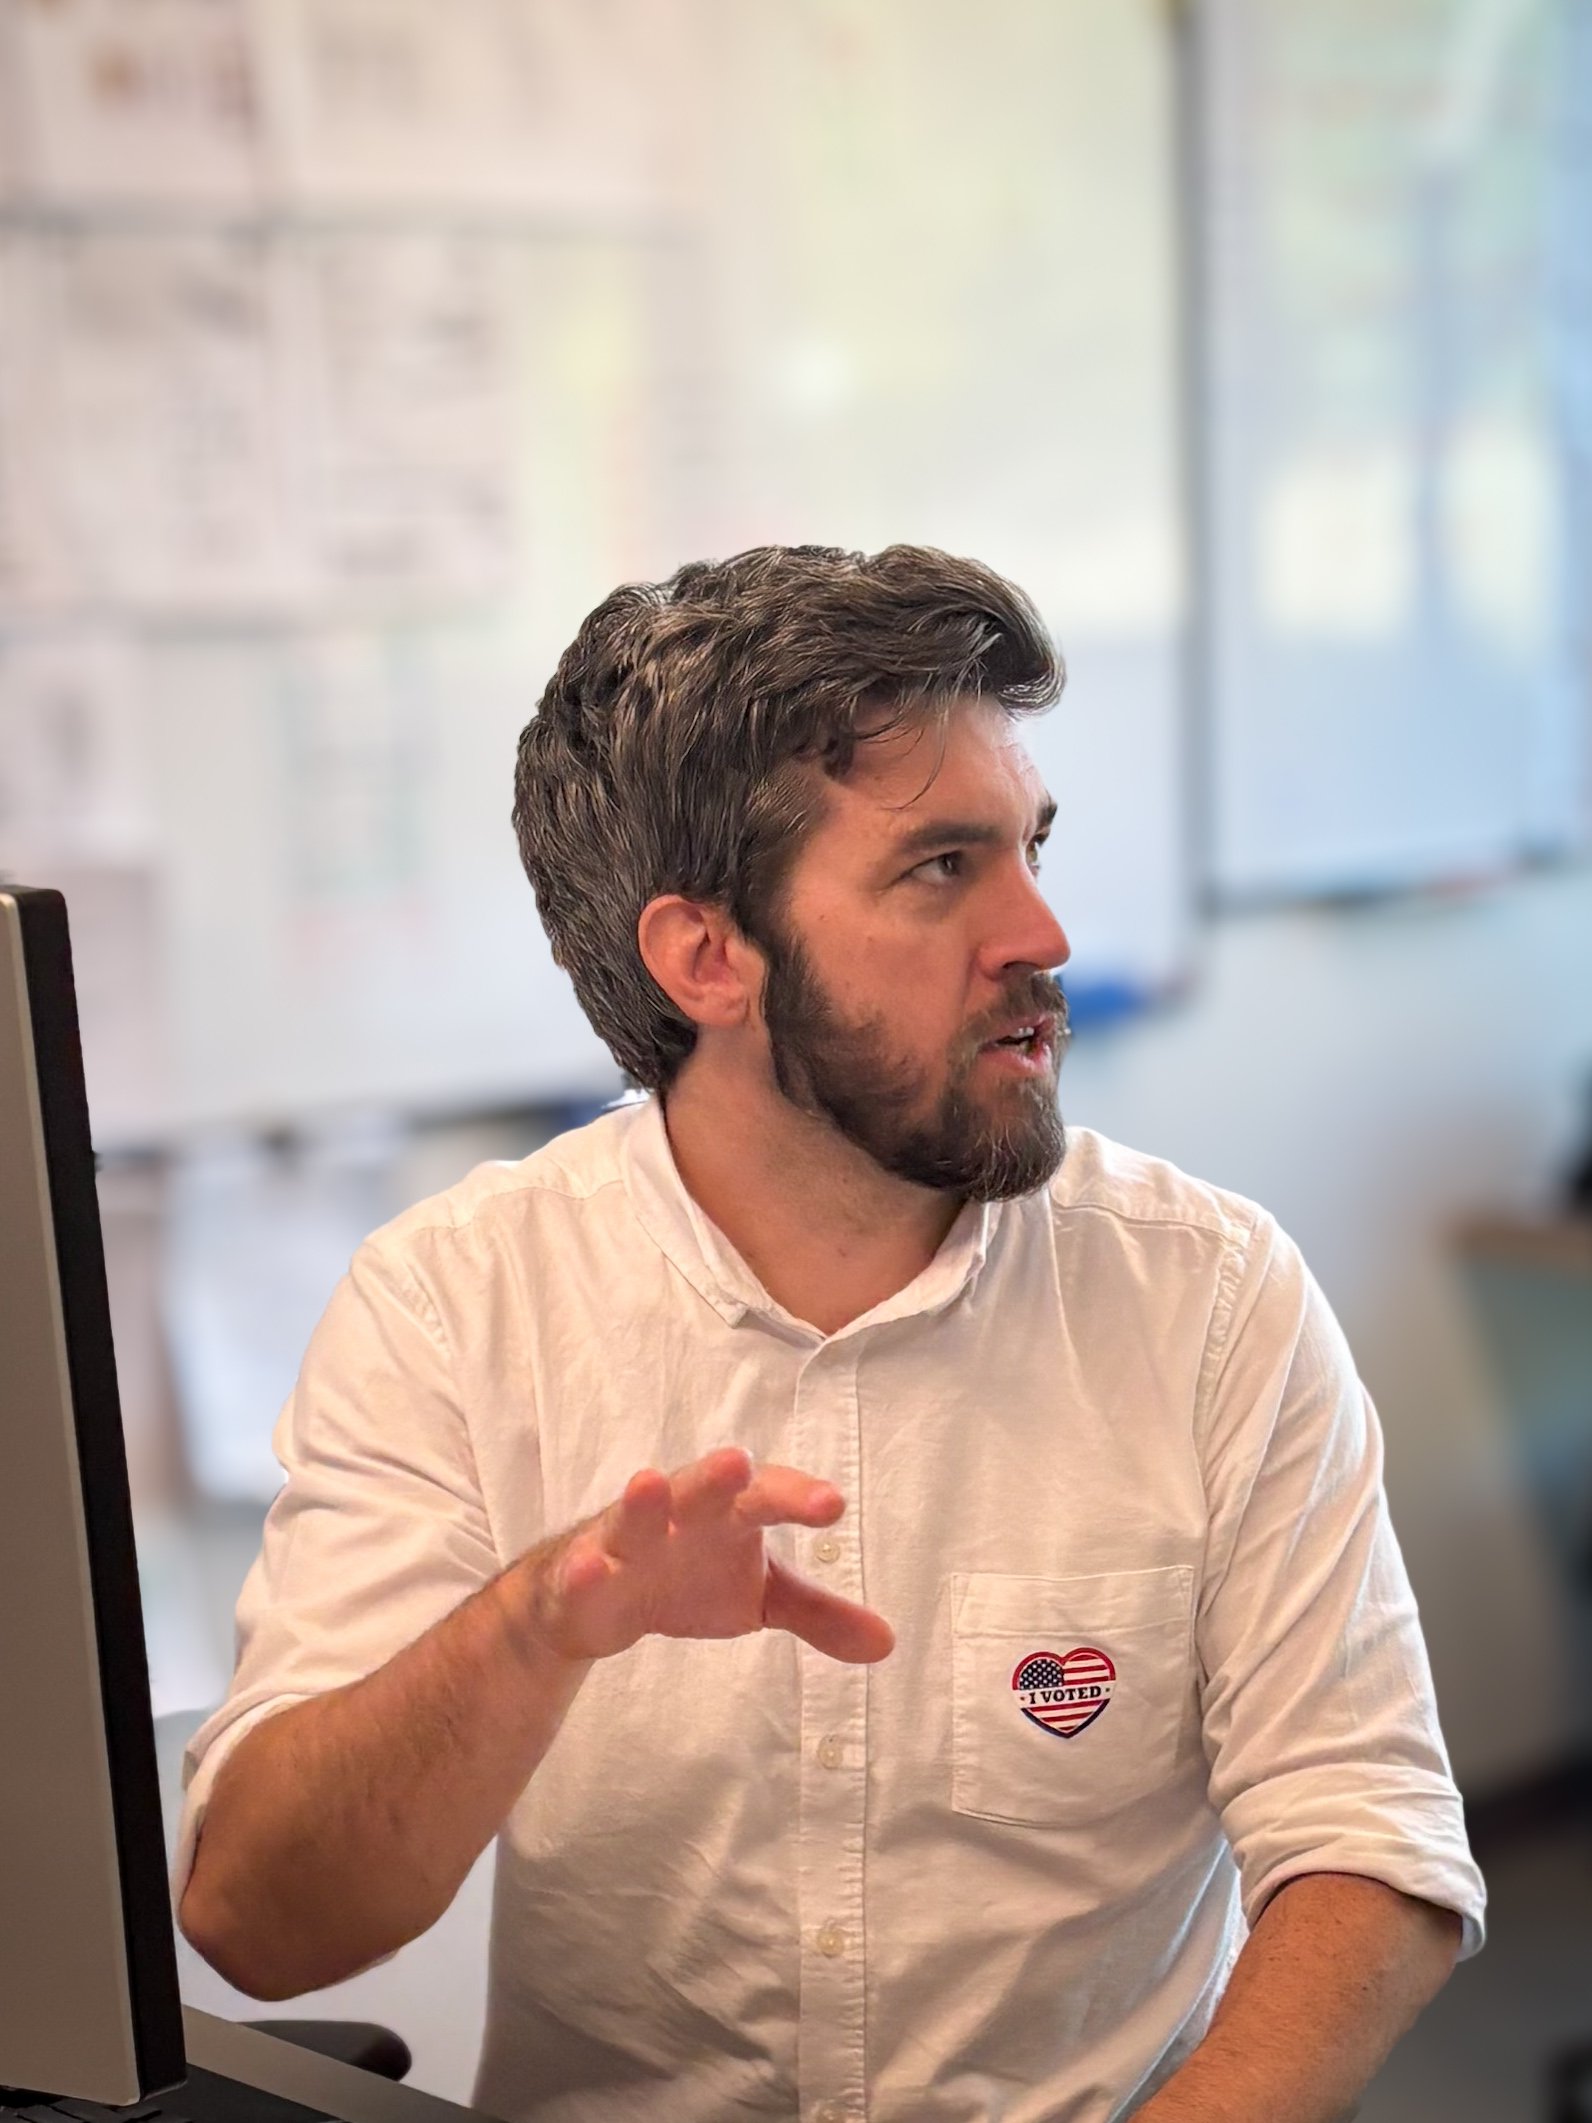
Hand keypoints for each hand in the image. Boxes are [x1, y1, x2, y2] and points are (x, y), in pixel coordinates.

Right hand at [512, 1446, 894, 1665]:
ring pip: (634, 1516)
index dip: (797, 1497)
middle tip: (737, 1462)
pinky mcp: (581, 1572)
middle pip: (701, 1488)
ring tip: (648, 1480)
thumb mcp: (760, 1597)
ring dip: (641, 1501)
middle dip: (717, 1475)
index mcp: (731, 1513)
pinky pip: (581, 1570)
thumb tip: (888, 1642)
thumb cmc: (691, 1576)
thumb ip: (819, 1614)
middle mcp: (681, 1514)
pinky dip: (582, 1570)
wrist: (599, 1598)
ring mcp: (627, 1540)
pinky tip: (585, 1569)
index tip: (832, 1506)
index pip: (769, 1496)